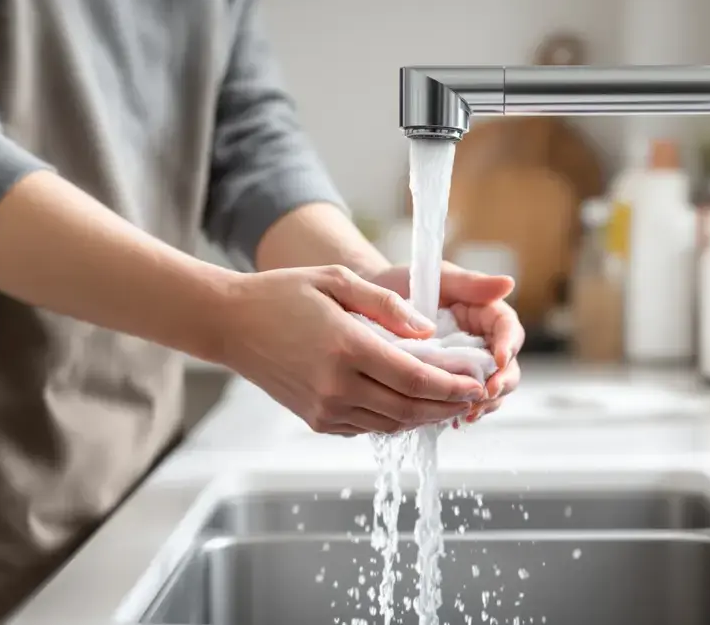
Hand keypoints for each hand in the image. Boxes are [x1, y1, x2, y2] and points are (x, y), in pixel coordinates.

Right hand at [220, 265, 487, 435]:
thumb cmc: (283, 294)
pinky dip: (395, 420)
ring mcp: (325, 408)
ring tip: (451, 402)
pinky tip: (411, 405)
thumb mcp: (338, 281)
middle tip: (475, 395)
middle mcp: (337, 386)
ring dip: (426, 417)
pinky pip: (368, 427)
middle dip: (448, 404)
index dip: (452, 383)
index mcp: (346, 347)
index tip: (478, 381)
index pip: (415, 376)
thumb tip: (429, 329)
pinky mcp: (317, 420)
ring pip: (391, 424)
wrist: (231, 324)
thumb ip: (387, 305)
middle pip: (409, 407)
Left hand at [368, 263, 523, 421]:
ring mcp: (466, 363)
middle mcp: (481, 340)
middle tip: (485, 395)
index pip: (508, 329)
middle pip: (507, 366)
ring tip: (469, 413)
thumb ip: (470, 283)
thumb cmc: (403, 283)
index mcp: (484, 313)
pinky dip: (461, 410)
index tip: (499, 361)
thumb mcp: (437, 279)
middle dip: (501, 383)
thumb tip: (508, 283)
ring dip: (485, 403)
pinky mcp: (448, 381)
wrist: (367, 304)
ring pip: (490, 388)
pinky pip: (462, 399)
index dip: (509, 346)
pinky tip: (451, 420)